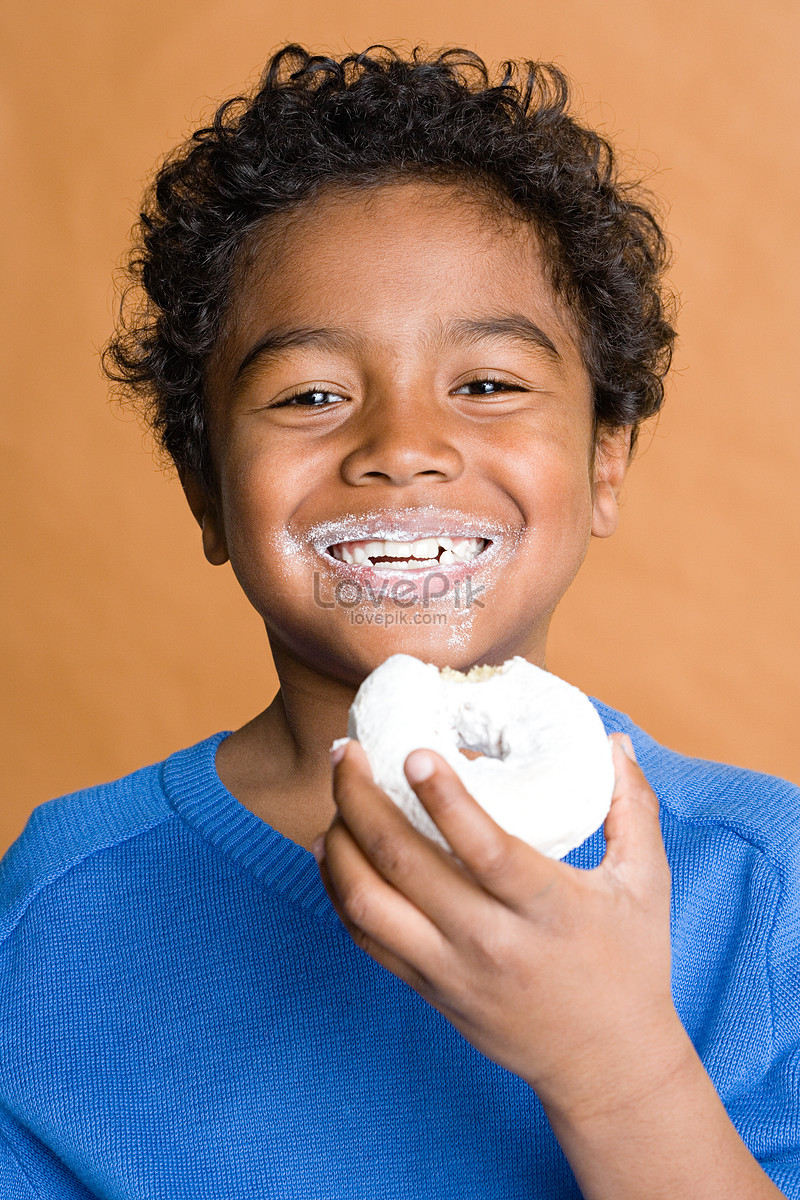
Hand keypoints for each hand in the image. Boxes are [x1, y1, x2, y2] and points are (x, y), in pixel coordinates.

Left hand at [315, 733, 684, 1118]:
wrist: (607, 1066)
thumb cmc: (629, 966)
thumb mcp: (646, 883)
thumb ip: (632, 807)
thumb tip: (615, 741)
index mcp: (547, 908)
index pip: (486, 848)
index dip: (444, 798)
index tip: (412, 752)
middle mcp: (490, 940)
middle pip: (404, 864)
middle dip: (360, 799)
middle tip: (346, 751)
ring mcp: (450, 969)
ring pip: (367, 901)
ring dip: (338, 842)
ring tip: (336, 793)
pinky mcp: (428, 988)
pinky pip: (364, 936)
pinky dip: (338, 887)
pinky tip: (335, 848)